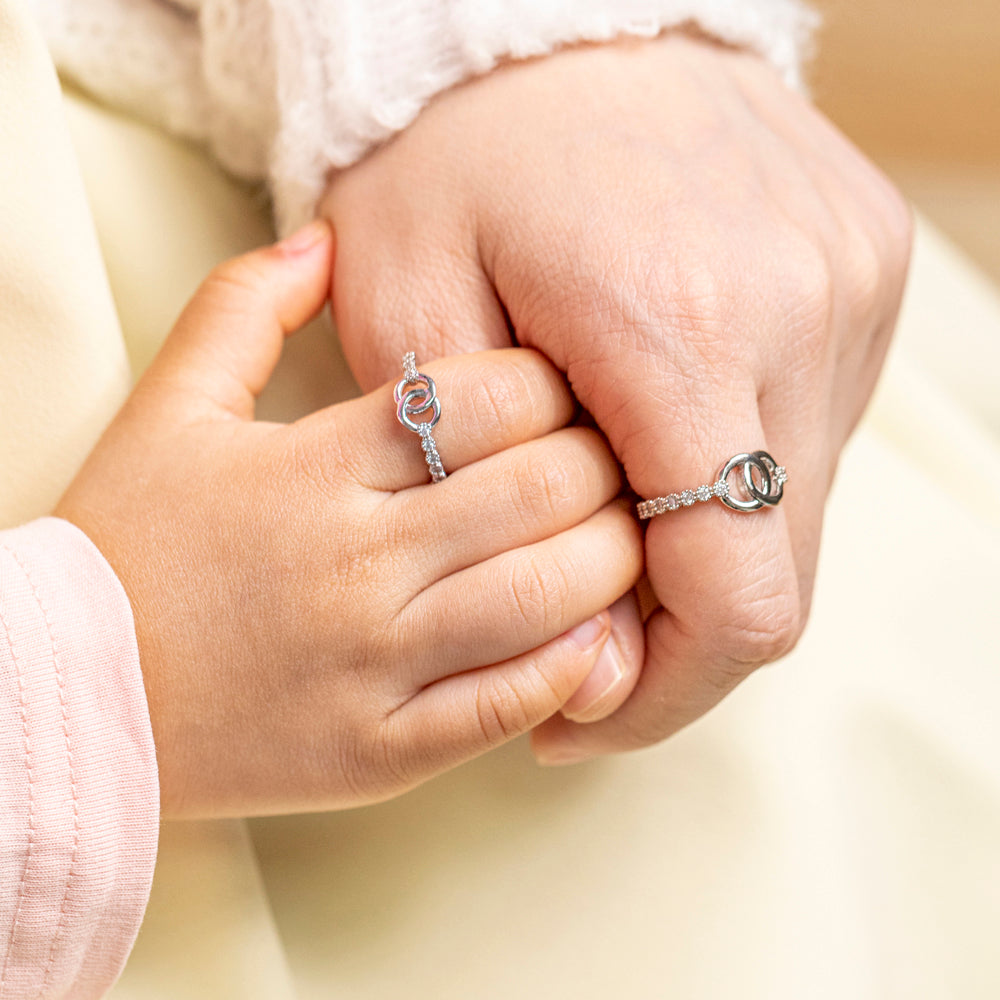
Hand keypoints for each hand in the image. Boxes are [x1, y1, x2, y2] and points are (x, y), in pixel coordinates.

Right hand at [55, 223, 641, 814]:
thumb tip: (321, 240)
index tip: (561, 396)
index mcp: (315, 467)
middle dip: (599, 466)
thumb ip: (241, 309)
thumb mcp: (168, 408)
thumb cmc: (124, 548)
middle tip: (608, 461)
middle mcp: (355, 562)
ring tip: (615, 539)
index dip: (550, 387)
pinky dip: (568, 668)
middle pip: (537, 489)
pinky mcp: (379, 752)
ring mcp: (371, 664)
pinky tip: (591, 638)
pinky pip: (504, 706)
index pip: (485, 398)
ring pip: (542, 596)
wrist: (62, 696)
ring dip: (607, 560)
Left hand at [321, 33, 912, 757]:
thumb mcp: (405, 318)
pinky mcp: (863, 268)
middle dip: (676, 633)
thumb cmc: (449, 156)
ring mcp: (850, 285)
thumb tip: (585, 637)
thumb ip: (483, 493)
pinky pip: (814, 430)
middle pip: (777, 572)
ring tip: (610, 519)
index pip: (732, 599)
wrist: (537, 13)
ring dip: (705, 546)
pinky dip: (739, 472)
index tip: (579, 702)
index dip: (662, 689)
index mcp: (680, 330)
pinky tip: (660, 441)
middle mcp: (802, 311)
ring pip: (800, 507)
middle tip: (580, 631)